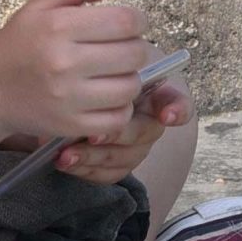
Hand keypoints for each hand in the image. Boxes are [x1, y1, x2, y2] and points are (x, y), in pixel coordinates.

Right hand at [0, 0, 149, 145]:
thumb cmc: (15, 46)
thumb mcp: (38, 7)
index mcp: (57, 27)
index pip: (125, 21)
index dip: (137, 20)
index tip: (129, 25)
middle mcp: (63, 62)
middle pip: (134, 54)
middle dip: (135, 49)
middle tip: (120, 50)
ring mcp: (68, 98)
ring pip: (131, 87)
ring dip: (128, 79)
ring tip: (112, 74)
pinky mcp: (71, 125)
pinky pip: (118, 118)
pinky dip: (120, 108)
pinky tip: (105, 98)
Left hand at [55, 75, 192, 185]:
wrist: (83, 97)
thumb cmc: (98, 79)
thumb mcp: (104, 69)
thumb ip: (107, 72)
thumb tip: (96, 67)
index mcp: (155, 96)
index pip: (177, 103)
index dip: (177, 110)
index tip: (167, 115)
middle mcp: (150, 124)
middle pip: (142, 133)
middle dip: (116, 135)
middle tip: (92, 136)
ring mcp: (136, 148)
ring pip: (122, 157)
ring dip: (93, 157)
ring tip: (65, 154)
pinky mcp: (119, 165)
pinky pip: (106, 173)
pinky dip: (84, 170)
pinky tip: (64, 162)